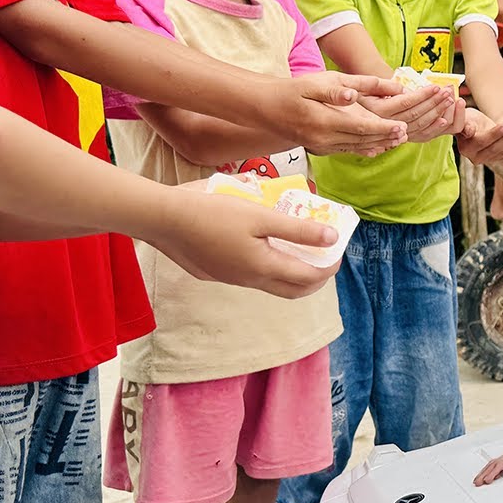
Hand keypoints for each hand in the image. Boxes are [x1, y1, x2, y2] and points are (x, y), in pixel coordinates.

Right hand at [148, 187, 340, 298]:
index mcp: (264, 267)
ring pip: (271, 284)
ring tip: (298, 250)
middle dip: (315, 278)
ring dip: (290, 273)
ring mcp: (231, 279)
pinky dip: (268, 267)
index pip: (309, 278)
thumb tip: (331, 237)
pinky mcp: (216, 273)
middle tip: (324, 258)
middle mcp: (250, 280)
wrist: (164, 219)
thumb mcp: (261, 215)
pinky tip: (263, 245)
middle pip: (293, 291)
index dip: (328, 266)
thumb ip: (298, 229)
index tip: (337, 250)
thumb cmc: (213, 212)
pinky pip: (251, 276)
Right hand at [288, 72, 407, 155]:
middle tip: (407, 132)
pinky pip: (348, 150)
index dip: (383, 128)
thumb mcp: (314, 83)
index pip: (361, 127)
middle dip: (386, 136)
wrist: (268, 108)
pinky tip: (377, 147)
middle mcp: (324, 138)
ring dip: (379, 143)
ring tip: (398, 140)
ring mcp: (322, 146)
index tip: (402, 126)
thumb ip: (336, 90)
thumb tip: (353, 96)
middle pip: (362, 139)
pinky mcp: (321, 148)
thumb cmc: (293, 90)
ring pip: (357, 147)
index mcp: (324, 120)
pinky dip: (365, 148)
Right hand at [359, 86, 459, 142]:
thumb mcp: (365, 86)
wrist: (347, 112)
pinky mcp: (395, 139)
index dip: (422, 94)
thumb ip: (384, 86)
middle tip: (448, 92)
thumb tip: (405, 90)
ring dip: (437, 113)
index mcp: (377, 111)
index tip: (436, 86)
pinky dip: (433, 129)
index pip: (405, 102)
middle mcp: (384, 125)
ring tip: (449, 100)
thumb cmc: (360, 93)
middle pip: (415, 114)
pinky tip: (444, 120)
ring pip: (419, 125)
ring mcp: (390, 134)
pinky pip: (417, 136)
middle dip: (434, 103)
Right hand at [456, 108, 502, 163]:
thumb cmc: (469, 118)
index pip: (483, 142)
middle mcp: (476, 158)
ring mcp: (488, 160)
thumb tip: (469, 131)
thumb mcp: (465, 117)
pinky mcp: (498, 159)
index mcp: (466, 148)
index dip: (495, 133)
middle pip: (496, 148)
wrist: (476, 124)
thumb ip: (465, 123)